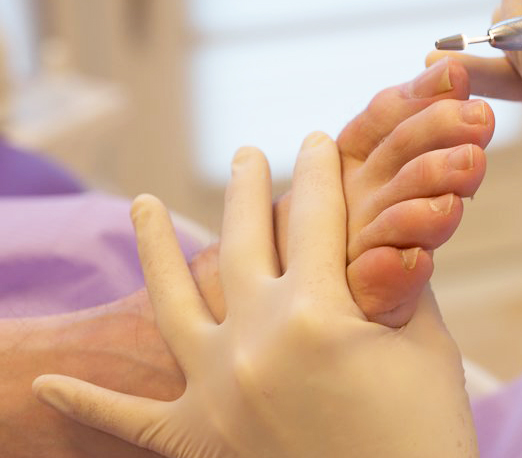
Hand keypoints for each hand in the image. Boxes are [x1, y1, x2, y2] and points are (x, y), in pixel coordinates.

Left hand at [32, 135, 477, 457]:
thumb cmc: (425, 434)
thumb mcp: (426, 348)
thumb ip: (398, 283)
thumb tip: (385, 235)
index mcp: (315, 314)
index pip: (315, 217)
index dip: (321, 171)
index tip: (317, 141)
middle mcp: (252, 342)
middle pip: (241, 242)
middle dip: (247, 189)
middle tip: (247, 154)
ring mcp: (216, 391)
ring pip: (170, 303)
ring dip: (154, 249)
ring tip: (140, 204)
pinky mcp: (199, 441)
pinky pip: (131, 420)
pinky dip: (88, 404)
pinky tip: (48, 385)